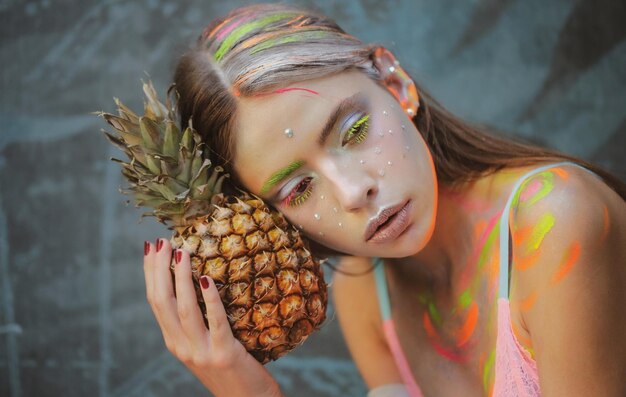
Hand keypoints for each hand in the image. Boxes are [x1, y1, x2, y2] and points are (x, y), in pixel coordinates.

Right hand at [143, 239, 282, 396]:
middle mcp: (181, 347)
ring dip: (180, 278)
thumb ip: (197, 322)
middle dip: (159, 269)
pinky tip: (207, 279)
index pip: (155, 302)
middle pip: (162, 302)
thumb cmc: (231, 370)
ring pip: (184, 310)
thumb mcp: (204, 346)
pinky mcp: (223, 354)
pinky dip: (209, 299)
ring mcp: (200, 352)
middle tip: (163, 241)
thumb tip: (199, 280)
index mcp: (174, 342)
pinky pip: (215, 321)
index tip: (151, 247)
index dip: (150, 273)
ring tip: (182, 251)